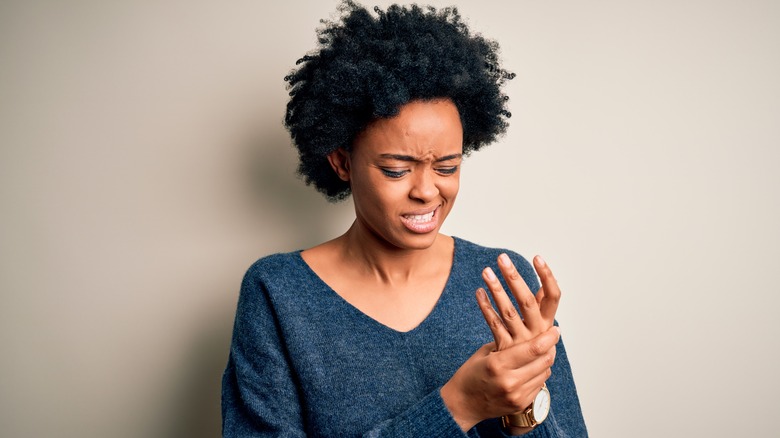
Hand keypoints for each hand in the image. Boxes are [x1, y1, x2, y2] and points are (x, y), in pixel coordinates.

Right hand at [440, 326, 559, 430]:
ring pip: (545, 373)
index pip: (533, 349)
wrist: (463, 403)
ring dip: (546, 360)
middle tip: (551, 338)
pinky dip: (540, 374)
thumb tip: (528, 331)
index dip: (548, 337)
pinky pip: (539, 385)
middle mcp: (510, 381)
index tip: (555, 330)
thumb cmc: (471, 374)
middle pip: (544, 361)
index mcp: (498, 364)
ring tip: (543, 351)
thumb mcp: (485, 352)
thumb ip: (507, 343)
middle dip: (551, 347)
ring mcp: (516, 395)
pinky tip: (534, 367)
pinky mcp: (520, 405)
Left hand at [477, 254, 560, 349]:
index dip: (547, 277)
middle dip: (515, 277)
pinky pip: (493, 325)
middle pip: (527, 302)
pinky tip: (478, 292)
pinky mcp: (504, 351)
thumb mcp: (538, 329)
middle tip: (502, 258)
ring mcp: (520, 343)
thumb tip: (544, 285)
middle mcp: (537, 333)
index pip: (553, 297)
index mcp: (547, 324)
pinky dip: (485, 307)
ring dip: (496, 289)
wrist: (517, 384)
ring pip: (508, 311)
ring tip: (486, 271)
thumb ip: (540, 308)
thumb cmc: (527, 349)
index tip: (537, 258)